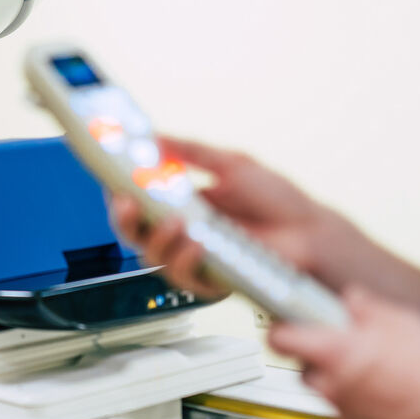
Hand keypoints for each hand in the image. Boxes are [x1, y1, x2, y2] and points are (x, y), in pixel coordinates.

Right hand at [110, 137, 329, 296]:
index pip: (137, 199)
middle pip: (134, 231)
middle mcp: (182, 231)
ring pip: (150, 256)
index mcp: (182, 201)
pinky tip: (197, 243)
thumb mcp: (231, 164)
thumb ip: (192, 150)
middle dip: (122, 217)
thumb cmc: (278, 201)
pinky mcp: (209, 280)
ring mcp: (193, 257)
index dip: (118, 190)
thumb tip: (156, 137)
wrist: (309, 232)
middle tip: (127, 202)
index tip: (110, 176)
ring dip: (157, 238)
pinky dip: (184, 259)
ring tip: (175, 221)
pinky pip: (182, 277)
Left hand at [269, 287, 419, 418]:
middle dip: (317, 355)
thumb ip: (366, 308)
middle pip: (302, 366)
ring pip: (325, 390)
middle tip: (344, 345)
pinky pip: (347, 410)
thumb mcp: (402, 320)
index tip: (288, 323)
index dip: (281, 329)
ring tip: (373, 369)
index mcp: (335, 352)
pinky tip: (385, 392)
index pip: (279, 339)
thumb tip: (352, 300)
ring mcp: (344, 412)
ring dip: (338, 378)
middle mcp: (332, 384)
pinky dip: (358, 400)